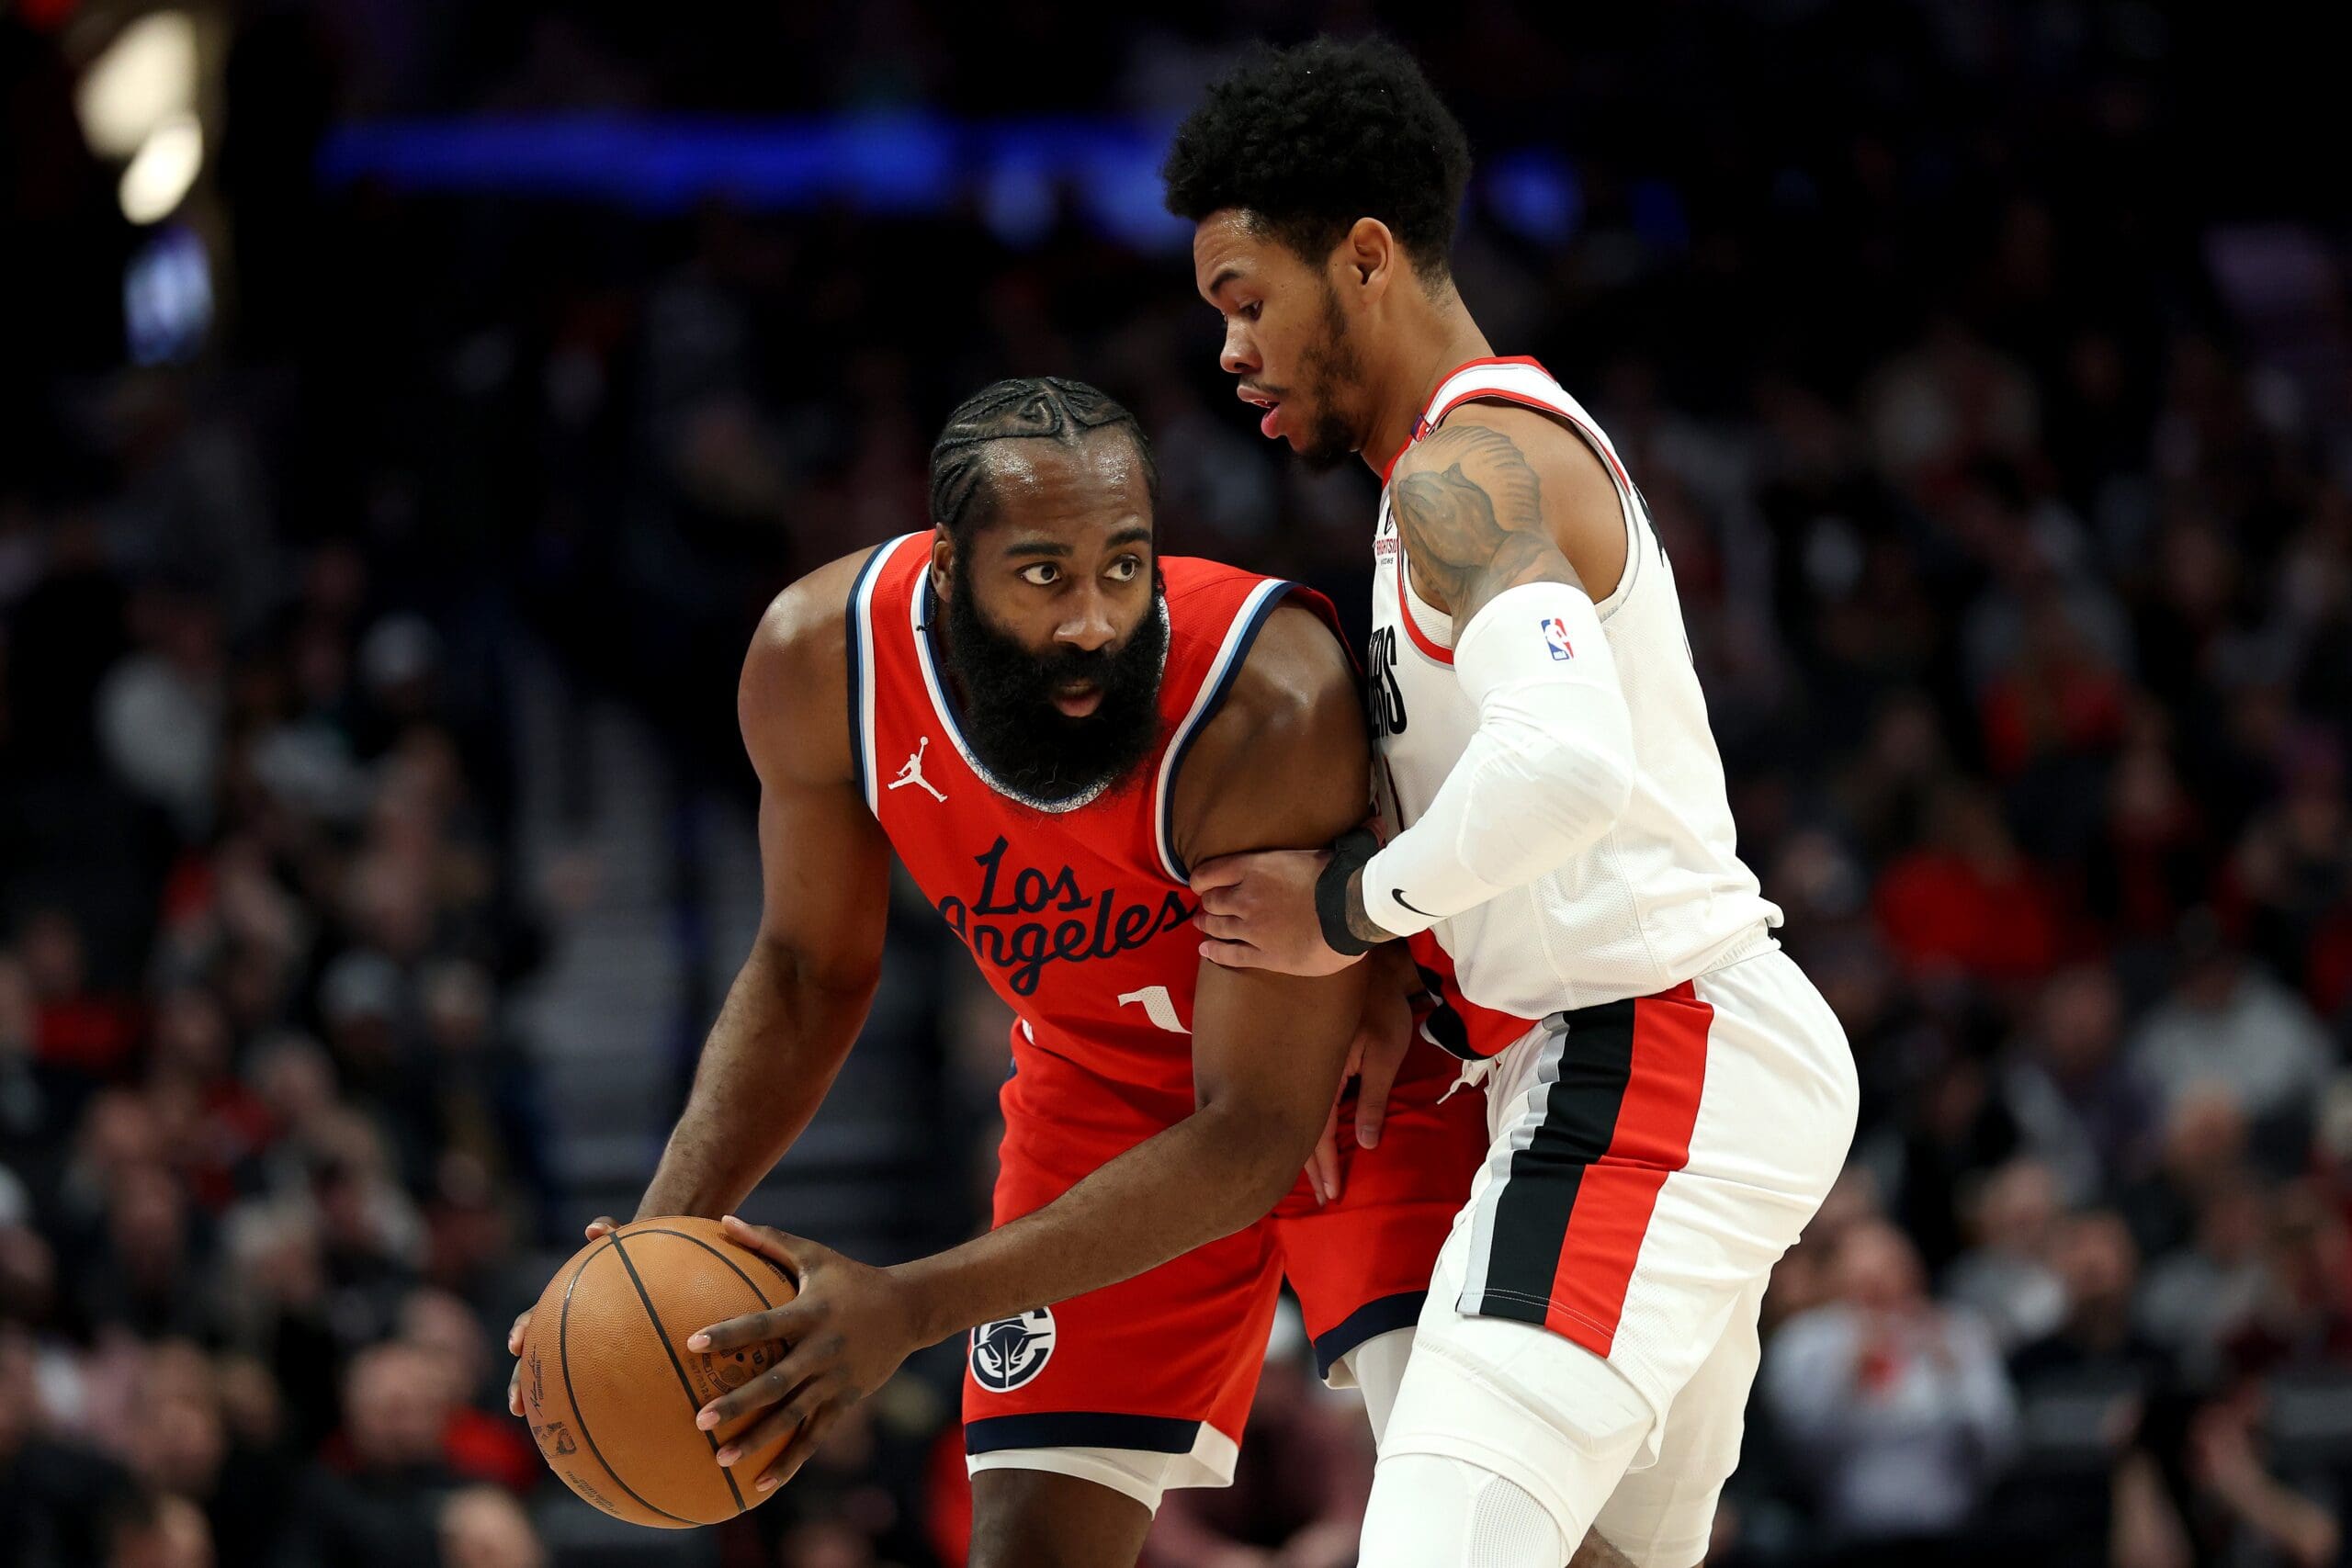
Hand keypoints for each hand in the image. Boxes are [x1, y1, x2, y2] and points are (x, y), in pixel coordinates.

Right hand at [509, 1216, 616, 1415]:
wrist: (652, 1274)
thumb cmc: (634, 1257)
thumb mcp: (625, 1243)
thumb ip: (612, 1233)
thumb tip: (594, 1228)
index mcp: (562, 1307)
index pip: (533, 1321)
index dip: (521, 1332)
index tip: (516, 1345)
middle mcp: (564, 1332)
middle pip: (534, 1361)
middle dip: (521, 1383)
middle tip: (518, 1405)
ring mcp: (582, 1351)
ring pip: (555, 1381)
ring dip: (546, 1404)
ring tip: (545, 1431)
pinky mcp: (602, 1366)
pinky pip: (593, 1390)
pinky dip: (590, 1411)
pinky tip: (603, 1435)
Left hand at [685, 1215, 923, 1492]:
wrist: (909, 1309)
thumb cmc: (851, 1278)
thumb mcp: (815, 1255)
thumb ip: (768, 1241)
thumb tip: (722, 1221)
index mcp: (810, 1314)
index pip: (763, 1324)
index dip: (730, 1334)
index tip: (692, 1344)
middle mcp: (822, 1350)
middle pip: (775, 1381)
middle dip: (738, 1402)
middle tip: (700, 1419)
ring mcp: (835, 1380)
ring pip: (793, 1416)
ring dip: (758, 1439)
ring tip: (720, 1459)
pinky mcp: (846, 1401)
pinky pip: (815, 1435)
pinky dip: (790, 1460)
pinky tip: (761, 1484)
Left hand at [1191, 849, 1359, 976]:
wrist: (1353, 913)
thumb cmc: (1346, 877)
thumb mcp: (1339, 849)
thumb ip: (1349, 838)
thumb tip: (1376, 821)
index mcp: (1257, 867)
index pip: (1211, 871)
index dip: (1201, 878)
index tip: (1200, 882)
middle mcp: (1247, 896)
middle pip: (1213, 901)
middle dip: (1208, 903)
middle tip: (1206, 906)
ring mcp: (1253, 928)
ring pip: (1218, 927)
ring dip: (1207, 926)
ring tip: (1202, 926)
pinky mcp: (1264, 955)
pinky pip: (1231, 955)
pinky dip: (1215, 952)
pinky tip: (1206, 951)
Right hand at [1303, 944, 1419, 1198]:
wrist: (1366, 964)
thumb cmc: (1383, 1007)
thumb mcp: (1385, 1054)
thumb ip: (1372, 1100)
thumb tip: (1365, 1145)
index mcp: (1322, 1077)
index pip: (1319, 1133)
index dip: (1324, 1166)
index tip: (1330, 1195)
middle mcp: (1305, 1075)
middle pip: (1300, 1130)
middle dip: (1309, 1166)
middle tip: (1318, 1197)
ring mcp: (1303, 1066)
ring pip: (1296, 1116)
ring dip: (1302, 1147)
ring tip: (1306, 1176)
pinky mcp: (1308, 1058)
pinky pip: (1300, 1099)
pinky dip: (1302, 1122)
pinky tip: (1302, 1134)